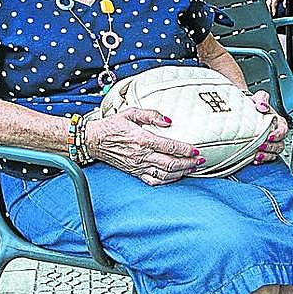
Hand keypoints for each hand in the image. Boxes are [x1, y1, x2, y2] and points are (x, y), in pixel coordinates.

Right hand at [84, 108, 201, 185]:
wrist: (93, 140)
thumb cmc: (111, 126)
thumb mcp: (130, 113)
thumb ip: (151, 114)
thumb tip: (168, 121)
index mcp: (142, 139)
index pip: (169, 146)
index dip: (185, 149)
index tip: (196, 150)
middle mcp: (141, 155)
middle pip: (170, 163)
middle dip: (188, 163)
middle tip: (199, 160)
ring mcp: (138, 166)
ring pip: (164, 174)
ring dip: (181, 172)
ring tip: (191, 168)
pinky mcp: (134, 172)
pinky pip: (153, 180)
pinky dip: (167, 180)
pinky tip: (175, 176)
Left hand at [249, 91, 287, 163]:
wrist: (243, 114)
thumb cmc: (253, 106)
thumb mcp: (258, 99)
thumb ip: (262, 99)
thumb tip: (262, 105)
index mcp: (278, 122)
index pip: (283, 130)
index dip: (278, 134)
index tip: (270, 136)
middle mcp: (276, 134)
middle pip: (280, 144)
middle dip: (271, 146)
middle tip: (261, 146)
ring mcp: (270, 143)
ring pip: (274, 152)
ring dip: (267, 154)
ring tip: (257, 154)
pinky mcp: (264, 150)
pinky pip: (266, 158)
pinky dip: (261, 159)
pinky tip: (254, 159)